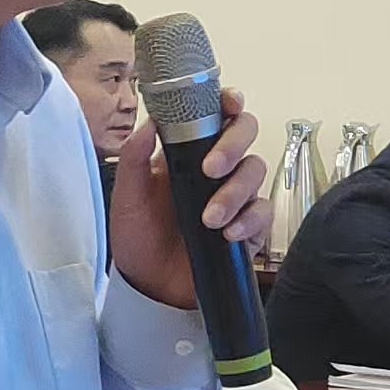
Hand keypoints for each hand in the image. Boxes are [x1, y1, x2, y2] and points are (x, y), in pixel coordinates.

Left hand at [107, 88, 272, 309]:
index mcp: (186, 151)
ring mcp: (234, 195)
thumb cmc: (138, 236)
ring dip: (235, 192)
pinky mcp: (247, 226)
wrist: (149, 287)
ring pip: (255, 171)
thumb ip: (133, 159)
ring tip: (209, 218)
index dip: (229, 102)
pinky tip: (227, 234)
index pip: (216, 114)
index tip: (229, 104)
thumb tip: (149, 122)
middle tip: (211, 168)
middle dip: (233, 145)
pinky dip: (249, 220)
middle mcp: (215, 167)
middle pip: (245, 133)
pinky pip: (263, 213)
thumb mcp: (127, 197)